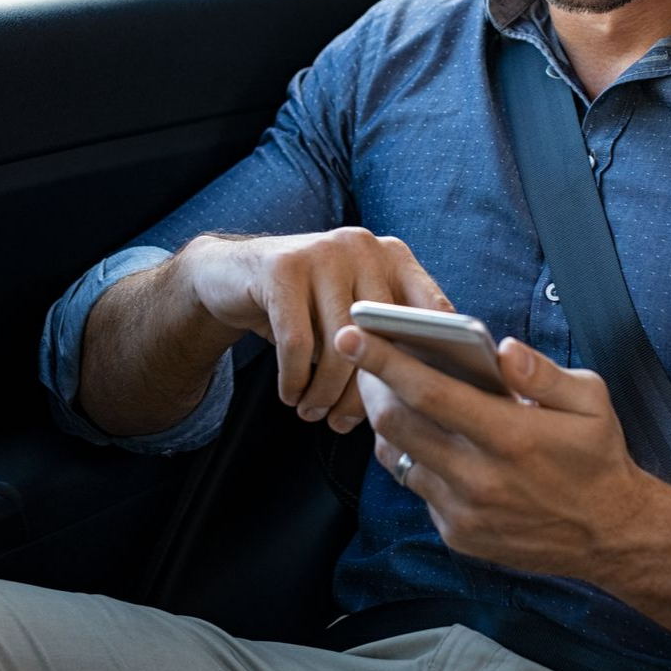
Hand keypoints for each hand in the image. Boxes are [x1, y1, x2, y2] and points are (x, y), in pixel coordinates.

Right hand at [180, 229, 450, 430]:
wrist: (233, 274)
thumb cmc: (307, 307)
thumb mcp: (351, 312)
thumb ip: (387, 335)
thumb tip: (420, 393)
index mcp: (393, 256)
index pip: (433, 308)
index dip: (436, 356)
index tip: (423, 399)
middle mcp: (365, 246)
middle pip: (383, 335)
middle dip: (365, 390)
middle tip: (346, 424)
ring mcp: (324, 252)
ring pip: (340, 343)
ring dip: (325, 392)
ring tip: (314, 414)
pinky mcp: (283, 268)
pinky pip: (298, 343)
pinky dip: (295, 380)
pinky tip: (291, 396)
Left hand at [337, 325, 650, 580]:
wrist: (610, 534)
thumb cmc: (598, 456)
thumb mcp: (590, 400)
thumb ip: (543, 373)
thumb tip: (503, 349)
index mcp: (510, 436)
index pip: (430, 392)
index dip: (385, 360)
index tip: (353, 335)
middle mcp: (480, 478)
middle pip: (398, 424)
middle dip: (370, 383)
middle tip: (360, 354)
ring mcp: (464, 512)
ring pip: (399, 458)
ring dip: (388, 421)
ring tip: (386, 389)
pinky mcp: (458, 534)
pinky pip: (419, 488)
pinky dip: (414, 458)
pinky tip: (427, 435)